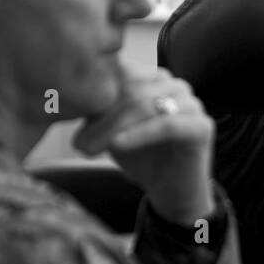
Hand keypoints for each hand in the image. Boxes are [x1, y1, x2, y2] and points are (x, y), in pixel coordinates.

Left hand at [71, 67, 214, 225]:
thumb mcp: (109, 129)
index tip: (64, 117)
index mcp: (151, 77)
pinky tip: (117, 146)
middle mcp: (173, 83)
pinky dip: (139, 134)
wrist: (171, 192)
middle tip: (78, 143)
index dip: (90, 92)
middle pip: (129, 88)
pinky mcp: (202, 126)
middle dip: (99, 116)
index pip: (117, 71)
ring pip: (144, 104)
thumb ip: (94, 109)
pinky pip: (167, 124)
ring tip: (88, 149)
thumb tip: (61, 95)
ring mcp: (191, 102)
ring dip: (112, 128)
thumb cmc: (139, 158)